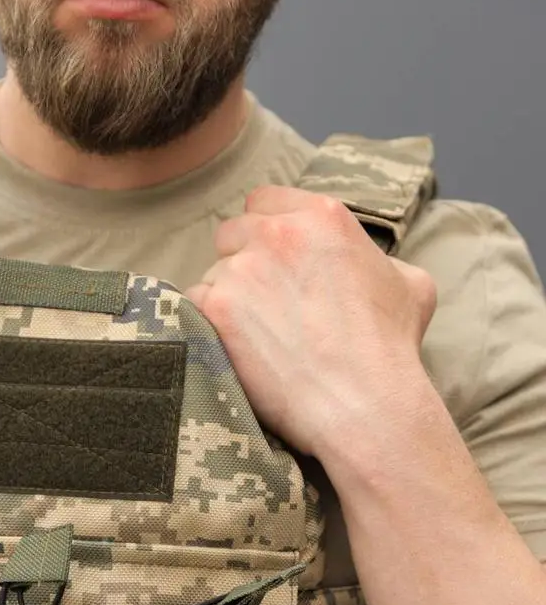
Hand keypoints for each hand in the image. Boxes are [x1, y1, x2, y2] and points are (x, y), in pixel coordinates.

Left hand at [185, 187, 437, 459]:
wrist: (363, 403)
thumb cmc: (390, 349)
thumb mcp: (410, 283)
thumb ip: (376, 259)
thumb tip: (364, 264)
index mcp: (323, 216)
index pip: (264, 202)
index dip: (264, 231)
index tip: (271, 260)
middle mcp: (277, 234)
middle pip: (232, 233)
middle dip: (242, 261)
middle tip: (261, 302)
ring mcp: (243, 270)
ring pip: (213, 272)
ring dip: (227, 297)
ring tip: (255, 335)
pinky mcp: (218, 309)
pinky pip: (194, 304)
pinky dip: (207, 323)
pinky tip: (234, 346)